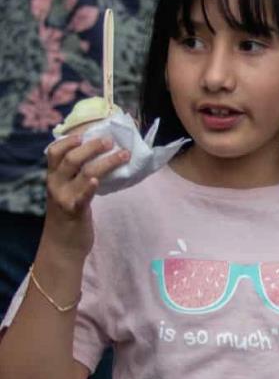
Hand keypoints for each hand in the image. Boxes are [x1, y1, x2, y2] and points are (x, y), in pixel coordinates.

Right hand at [44, 135, 130, 254]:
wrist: (62, 245)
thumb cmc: (70, 214)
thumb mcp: (68, 191)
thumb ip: (77, 175)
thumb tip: (101, 155)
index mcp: (53, 177)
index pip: (54, 152)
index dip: (67, 141)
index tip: (84, 133)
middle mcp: (55, 185)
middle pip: (71, 159)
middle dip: (92, 147)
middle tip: (111, 140)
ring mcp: (64, 198)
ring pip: (84, 173)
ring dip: (106, 162)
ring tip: (123, 154)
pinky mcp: (74, 211)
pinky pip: (82, 197)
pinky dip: (89, 187)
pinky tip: (97, 180)